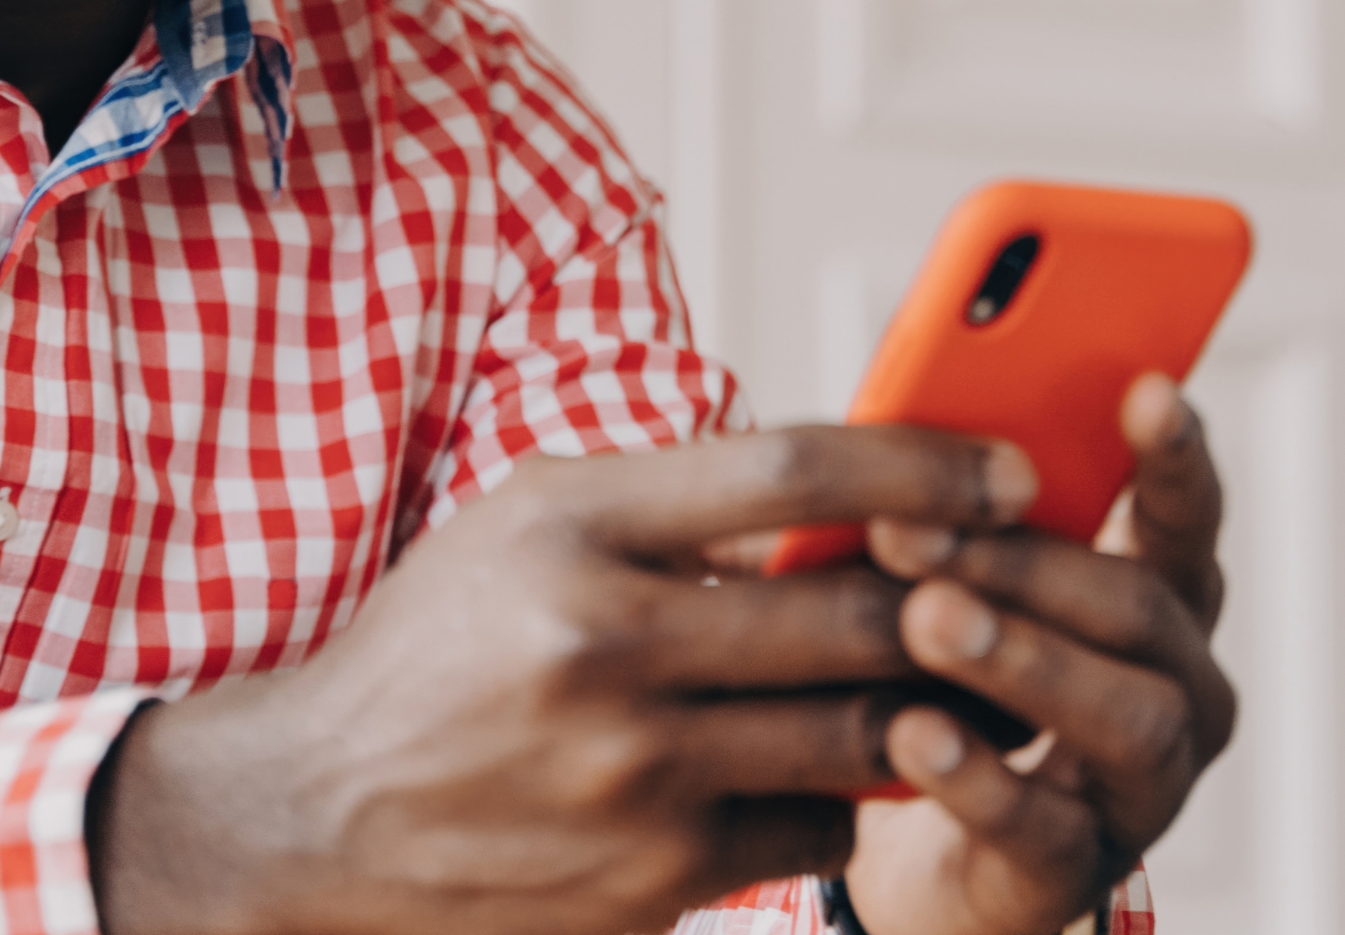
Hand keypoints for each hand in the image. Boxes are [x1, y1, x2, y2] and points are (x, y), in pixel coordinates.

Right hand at [95, 424, 1041, 934]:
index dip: (927, 468)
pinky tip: (831, 771)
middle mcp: (601, 644)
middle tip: (1030, 584)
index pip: (793, 471)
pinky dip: (846, 796)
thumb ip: (675, 500)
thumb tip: (860, 492)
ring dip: (934, 704)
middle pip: (854, 610)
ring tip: (972, 676)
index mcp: (570, 525)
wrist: (313, 818)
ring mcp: (630, 773)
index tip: (1011, 475)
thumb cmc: (440, 647)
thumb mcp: (526, 524)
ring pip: (860, 729)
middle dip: (966, 599)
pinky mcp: (651, 877)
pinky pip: (817, 829)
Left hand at [843, 376, 1236, 934]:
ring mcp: (1147, 787)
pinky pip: (1043, 826)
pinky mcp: (1080, 871)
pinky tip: (911, 735)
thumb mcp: (952, 588)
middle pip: (1139, 605)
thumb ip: (949, 519)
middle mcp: (1182, 686)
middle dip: (1024, 560)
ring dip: (1021, 658)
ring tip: (927, 620)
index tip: (1143, 389)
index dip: (1172, 455)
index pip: (1185, 515)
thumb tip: (879, 436)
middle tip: (913, 529)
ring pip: (1125, 714)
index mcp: (1162, 597)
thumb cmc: (941, 684)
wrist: (917, 855)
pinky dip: (977, 777)